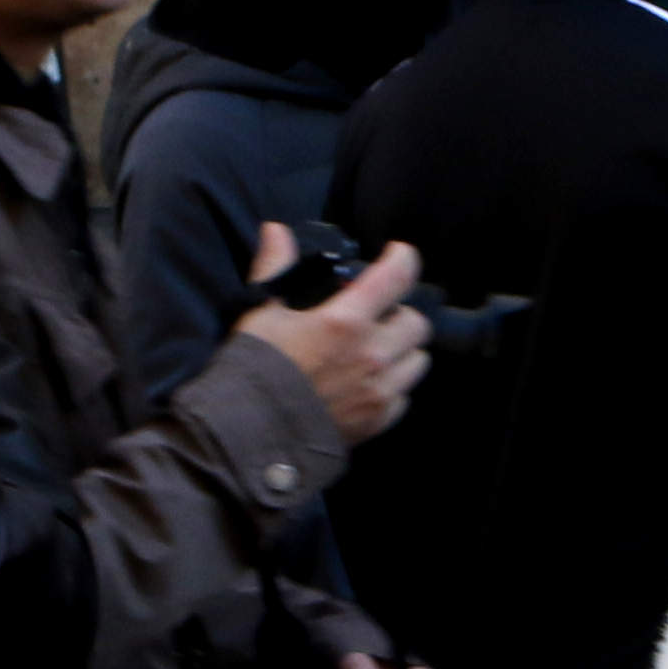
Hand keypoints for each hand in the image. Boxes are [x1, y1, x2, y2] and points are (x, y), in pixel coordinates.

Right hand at [234, 223, 429, 443]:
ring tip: (378, 350)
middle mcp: (372, 354)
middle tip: (378, 315)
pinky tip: (369, 384)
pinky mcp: (377, 421)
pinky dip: (394, 386)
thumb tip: (276, 231)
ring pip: (418, 360)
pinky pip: (404, 397)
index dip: (403, 258)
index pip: (397, 276)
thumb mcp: (260, 314)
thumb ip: (275, 268)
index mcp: (345, 321)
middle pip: (416, 321)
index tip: (397, 254)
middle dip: (400, 313)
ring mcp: (379, 391)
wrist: (249, 437)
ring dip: (403, 350)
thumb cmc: (254, 371)